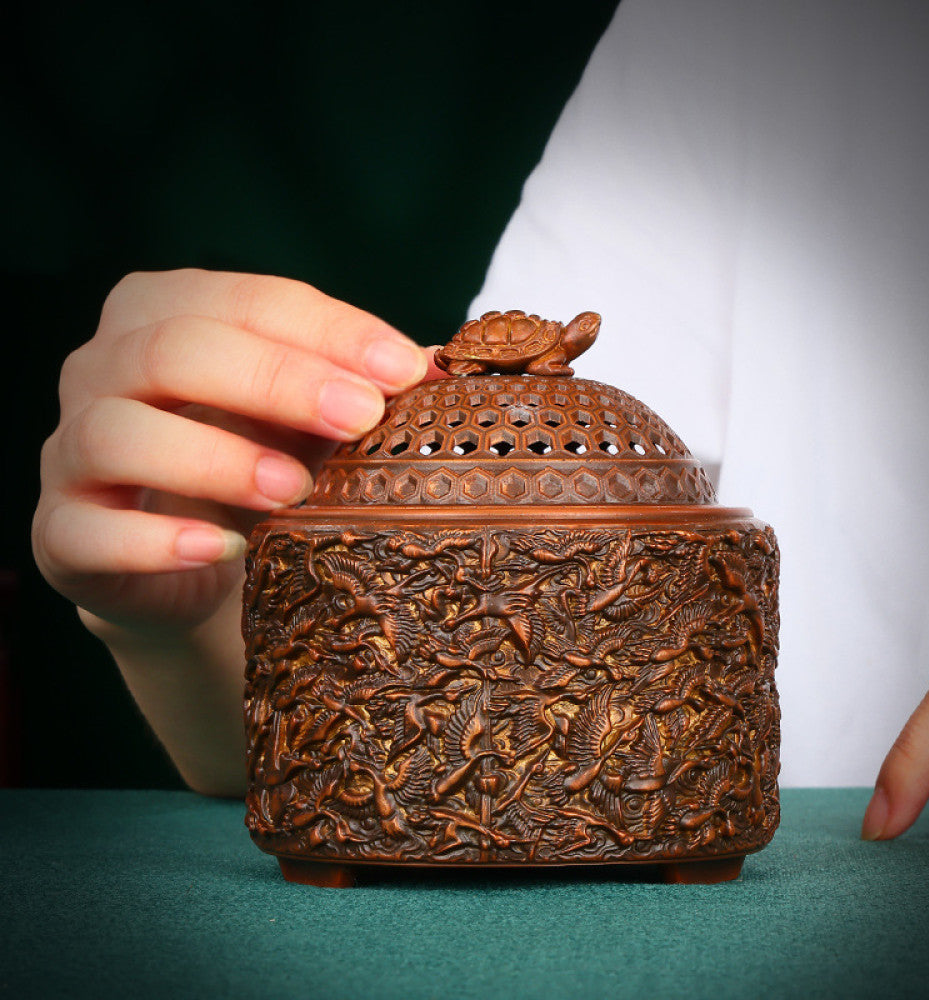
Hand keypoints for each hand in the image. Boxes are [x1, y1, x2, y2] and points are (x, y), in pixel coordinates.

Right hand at [31, 268, 439, 792]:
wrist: (189, 555)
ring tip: (293, 490)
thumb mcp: (309, 415)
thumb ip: (358, 385)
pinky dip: (153, 540)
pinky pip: (84, 528)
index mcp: (165, 314)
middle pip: (174, 349)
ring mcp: (72, 450)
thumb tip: (441, 370)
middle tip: (361, 417)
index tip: (405, 368)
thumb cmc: (256, 460)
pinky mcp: (61, 531)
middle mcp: (104, 369)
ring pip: (116, 432)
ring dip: (217, 458)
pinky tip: (222, 549)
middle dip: (278, 380)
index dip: (328, 330)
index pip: (245, 299)